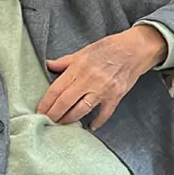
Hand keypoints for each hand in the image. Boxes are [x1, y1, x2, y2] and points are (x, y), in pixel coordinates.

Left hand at [37, 25, 168, 129]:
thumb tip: (48, 64)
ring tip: (62, 124)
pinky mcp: (115, 96)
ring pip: (81, 110)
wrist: (135, 49)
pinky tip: (90, 127)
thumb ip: (66, 61)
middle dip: (54, 114)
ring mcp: (102, 89)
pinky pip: (104, 113)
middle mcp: (89, 80)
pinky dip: (97, 122)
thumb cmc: (110, 47)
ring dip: (69, 119)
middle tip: (46, 121)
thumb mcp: (85, 51)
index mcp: (78, 67)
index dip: (46, 102)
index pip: (56, 89)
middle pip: (65, 102)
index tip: (39, 111)